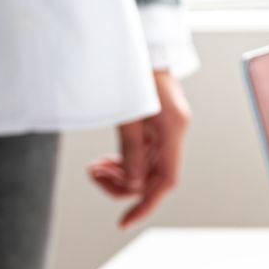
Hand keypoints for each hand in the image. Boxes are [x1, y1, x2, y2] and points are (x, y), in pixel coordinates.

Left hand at [89, 70, 191, 227]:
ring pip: (146, 168)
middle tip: (94, 174)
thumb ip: (130, 150)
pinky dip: (124, 161)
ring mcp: (167, 130)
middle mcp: (175, 133)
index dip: (145, 206)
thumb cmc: (135, 72)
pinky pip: (143, 155)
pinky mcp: (158, 126)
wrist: (143, 45)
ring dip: (119, 173)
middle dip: (121, 183)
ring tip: (95, 167)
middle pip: (152, 178)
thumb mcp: (128, 113)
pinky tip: (105, 160)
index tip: (124, 223)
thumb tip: (130, 184)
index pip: (166, 182)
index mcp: (174, 129)